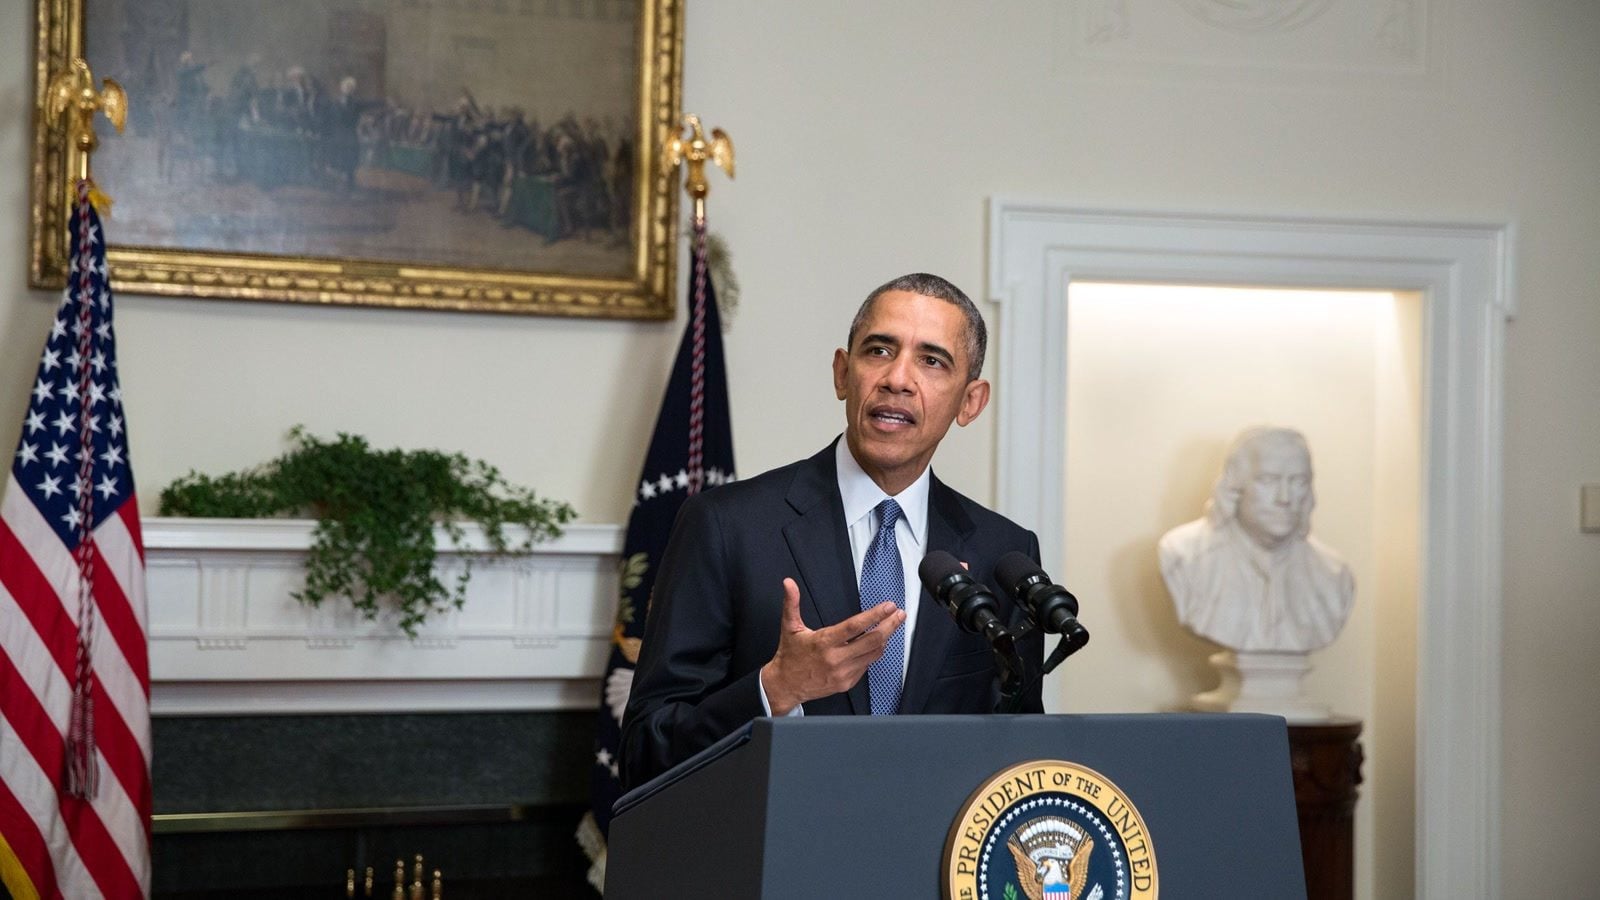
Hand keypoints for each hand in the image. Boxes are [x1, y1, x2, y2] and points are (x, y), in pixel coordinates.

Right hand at [760, 577, 904, 715]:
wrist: (786, 686)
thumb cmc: (790, 656)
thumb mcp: (789, 627)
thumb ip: (791, 603)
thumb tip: (789, 584)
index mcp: (824, 642)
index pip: (855, 626)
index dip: (875, 615)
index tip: (888, 606)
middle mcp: (836, 659)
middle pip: (872, 641)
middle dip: (890, 626)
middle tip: (899, 614)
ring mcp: (843, 673)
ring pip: (873, 654)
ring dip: (885, 639)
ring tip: (891, 625)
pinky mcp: (847, 682)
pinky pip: (866, 666)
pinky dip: (873, 653)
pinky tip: (876, 644)